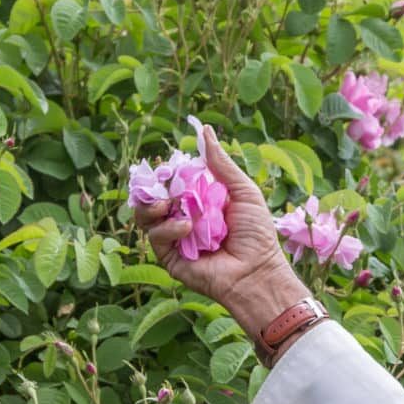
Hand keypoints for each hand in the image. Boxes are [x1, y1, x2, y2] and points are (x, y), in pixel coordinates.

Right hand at [132, 123, 306, 342]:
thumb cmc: (256, 234)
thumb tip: (204, 130)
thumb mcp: (242, 191)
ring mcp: (175, 239)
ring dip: (153, 207)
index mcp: (200, 202)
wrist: (256, 272)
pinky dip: (167, 229)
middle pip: (155, 196)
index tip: (168, 165)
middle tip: (161, 183)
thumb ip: (220, 164)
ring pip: (147, 216)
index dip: (167, 173)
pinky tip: (185, 228)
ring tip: (167, 205)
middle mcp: (184, 218)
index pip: (174, 181)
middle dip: (154, 188)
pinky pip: (155, 237)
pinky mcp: (169, 258)